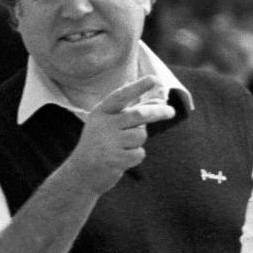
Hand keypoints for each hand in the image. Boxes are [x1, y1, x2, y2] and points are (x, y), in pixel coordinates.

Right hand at [68, 77, 174, 195]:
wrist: (81, 174)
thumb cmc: (101, 145)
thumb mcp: (112, 125)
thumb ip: (133, 113)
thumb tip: (159, 102)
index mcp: (100, 112)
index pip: (121, 96)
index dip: (138, 87)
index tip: (154, 79)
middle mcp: (103, 125)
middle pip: (138, 115)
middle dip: (158, 112)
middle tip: (171, 112)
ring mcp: (108, 143)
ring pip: (141, 136)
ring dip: (139, 141)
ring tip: (124, 147)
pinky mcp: (114, 160)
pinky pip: (139, 153)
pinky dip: (136, 156)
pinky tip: (122, 159)